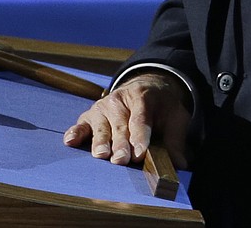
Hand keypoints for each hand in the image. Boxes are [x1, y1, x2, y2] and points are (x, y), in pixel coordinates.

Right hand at [63, 71, 190, 168]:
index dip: (141, 135)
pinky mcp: (90, 115)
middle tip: (121, 160)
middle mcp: (120, 100)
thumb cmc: (160, 107)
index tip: (140, 152)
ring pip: (102, 126)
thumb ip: (176, 139)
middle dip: (121, 143)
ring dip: (100, 141)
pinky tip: (70, 141)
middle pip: (121, 125)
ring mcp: (103, 107)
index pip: (141, 118)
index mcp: (143, 97)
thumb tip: (180, 163)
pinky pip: (82, 124)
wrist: (145, 87)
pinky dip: (76, 132)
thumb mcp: (175, 116)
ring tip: (101, 155)